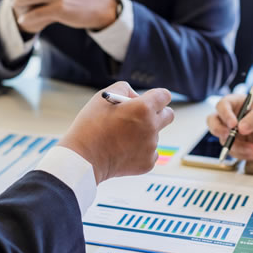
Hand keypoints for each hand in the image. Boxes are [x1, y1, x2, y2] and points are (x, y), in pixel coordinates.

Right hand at [59, 81, 174, 183]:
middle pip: (169, 115)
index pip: (164, 96)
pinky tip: (122, 150)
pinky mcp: (147, 163)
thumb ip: (125, 89)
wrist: (84, 159)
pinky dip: (139, 150)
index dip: (156, 96)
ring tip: (120, 137)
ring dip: (143, 133)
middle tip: (141, 117)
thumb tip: (135, 97)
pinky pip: (150, 152)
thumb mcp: (103, 96)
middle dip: (158, 113)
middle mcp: (152, 127)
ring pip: (154, 135)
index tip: (149, 100)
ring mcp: (151, 147)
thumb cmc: (90, 126)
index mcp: (143, 108)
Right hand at [207, 95, 252, 159]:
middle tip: (228, 137)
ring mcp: (233, 132)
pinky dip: (241, 154)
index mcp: (239, 103)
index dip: (225, 114)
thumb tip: (240, 127)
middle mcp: (232, 117)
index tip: (233, 124)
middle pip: (213, 121)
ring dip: (236, 146)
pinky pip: (232, 151)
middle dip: (218, 130)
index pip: (223, 105)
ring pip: (222, 139)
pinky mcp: (237, 145)